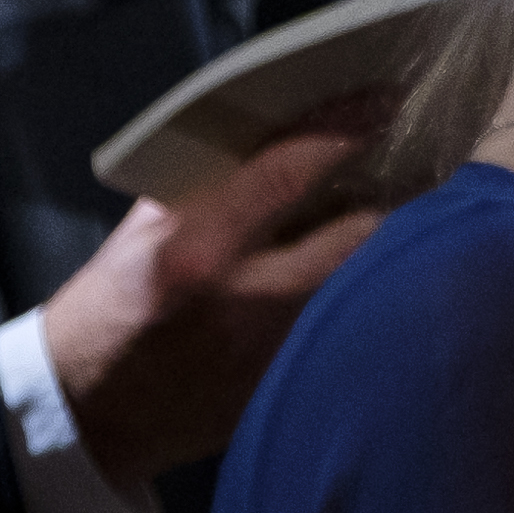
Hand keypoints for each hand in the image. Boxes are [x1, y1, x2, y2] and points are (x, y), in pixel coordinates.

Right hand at [42, 117, 385, 487]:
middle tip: (422, 159)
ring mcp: (278, 348)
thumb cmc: (110, 309)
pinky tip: (382, 274)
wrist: (90, 412)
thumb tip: (273, 139)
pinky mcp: (293, 385)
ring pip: (367, 283)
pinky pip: (352, 328)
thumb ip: (203, 186)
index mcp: (199, 246)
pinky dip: (368, 295)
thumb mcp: (141, 233)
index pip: (290, 172)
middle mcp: (249, 298)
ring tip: (415, 210)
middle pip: (358, 234)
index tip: (385, 100)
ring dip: (393, 245)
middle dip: (397, 193)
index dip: (346, 130)